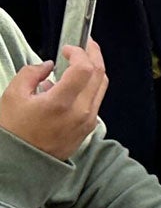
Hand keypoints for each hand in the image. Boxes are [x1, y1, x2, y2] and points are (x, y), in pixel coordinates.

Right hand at [0, 41, 106, 159]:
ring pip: (101, 88)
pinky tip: (73, 84)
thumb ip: (31, 73)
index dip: (79, 53)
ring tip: (80, 61)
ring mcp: (88, 122)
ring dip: (94, 70)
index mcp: (61, 103)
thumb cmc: (13, 130)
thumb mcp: (12, 96)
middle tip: (86, 44)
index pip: (85, 69)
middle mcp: (81, 112)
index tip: (68, 48)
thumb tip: (49, 65)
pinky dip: (89, 87)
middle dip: (94, 55)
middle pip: (99, 75)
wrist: (20, 164)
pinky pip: (96, 101)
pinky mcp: (88, 128)